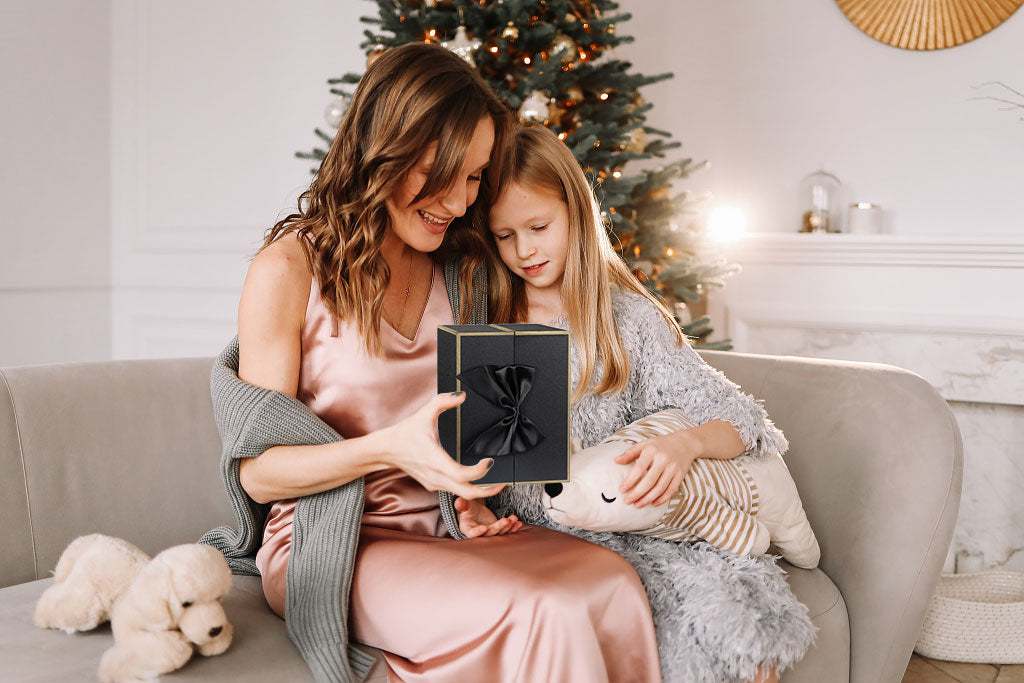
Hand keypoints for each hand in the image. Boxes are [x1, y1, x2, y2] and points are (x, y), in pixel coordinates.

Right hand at [377, 392, 505, 500]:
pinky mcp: (433, 485)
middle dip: (488, 490)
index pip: (461, 474)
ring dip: (481, 491)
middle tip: (504, 481)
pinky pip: (455, 491)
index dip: (480, 471)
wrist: (386, 450)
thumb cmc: (405, 433)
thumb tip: (461, 395)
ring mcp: (434, 483)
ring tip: (496, 481)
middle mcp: (436, 476)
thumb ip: (443, 401)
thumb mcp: (424, 413)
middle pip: (467, 492)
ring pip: (462, 495)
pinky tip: (479, 480)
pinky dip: (469, 489)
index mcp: (435, 460)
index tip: (490, 461)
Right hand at [454, 497, 523, 537]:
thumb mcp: (464, 505)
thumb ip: (462, 505)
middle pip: (489, 533)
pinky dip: (513, 527)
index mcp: (467, 528)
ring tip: (513, 519)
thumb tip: (459, 502)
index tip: (484, 528)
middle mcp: (479, 533)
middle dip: (498, 527)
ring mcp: (489, 532)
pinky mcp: (497, 530)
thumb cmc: (467, 508)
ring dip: (507, 527)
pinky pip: (506, 531)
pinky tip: (518, 523)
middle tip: (505, 521)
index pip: (472, 533)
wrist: (473, 510)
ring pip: (499, 532)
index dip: (478, 532)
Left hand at [614, 430, 698, 507]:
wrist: (684, 443)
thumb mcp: (644, 444)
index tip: (622, 490)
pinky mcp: (680, 475)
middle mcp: (663, 459)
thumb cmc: (660, 445)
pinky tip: (653, 504)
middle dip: (637, 493)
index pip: (639, 468)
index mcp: (652, 451)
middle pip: (649, 481)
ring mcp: (673, 468)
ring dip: (648, 499)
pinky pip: (671, 490)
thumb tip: (616, 461)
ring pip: (660, 488)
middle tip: (627, 501)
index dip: (630, 481)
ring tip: (637, 505)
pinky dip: (662, 499)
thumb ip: (630, 453)